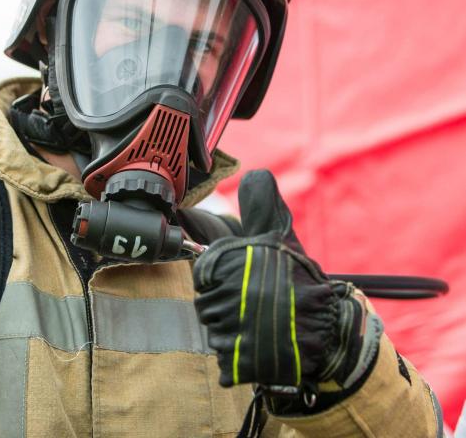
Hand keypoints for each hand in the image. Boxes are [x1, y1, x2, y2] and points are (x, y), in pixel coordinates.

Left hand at [193, 170, 382, 393]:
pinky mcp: (240, 361)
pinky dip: (240, 356)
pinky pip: (224, 359)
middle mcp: (230, 294)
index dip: (224, 278)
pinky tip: (262, 345)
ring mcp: (234, 330)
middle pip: (206, 304)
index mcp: (233, 260)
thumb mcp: (281, 237)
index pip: (204, 273)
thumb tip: (255, 173)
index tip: (248, 282)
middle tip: (258, 304)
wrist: (330, 331)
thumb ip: (262, 206)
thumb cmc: (299, 280)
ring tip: (261, 323)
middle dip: (229, 305)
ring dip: (234, 330)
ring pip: (214, 331)